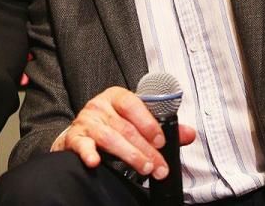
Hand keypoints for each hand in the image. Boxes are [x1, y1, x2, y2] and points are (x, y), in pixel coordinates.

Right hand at [53, 86, 196, 179]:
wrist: (81, 132)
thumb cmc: (113, 124)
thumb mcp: (136, 120)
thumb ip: (163, 127)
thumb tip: (189, 133)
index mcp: (116, 96)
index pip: (132, 104)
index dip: (148, 123)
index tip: (161, 141)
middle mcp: (100, 106)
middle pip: (125, 128)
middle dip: (146, 149)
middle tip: (159, 166)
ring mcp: (87, 121)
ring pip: (110, 138)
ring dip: (130, 155)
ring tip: (145, 168)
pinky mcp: (75, 137)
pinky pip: (82, 145)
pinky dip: (88, 153)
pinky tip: (95, 161)